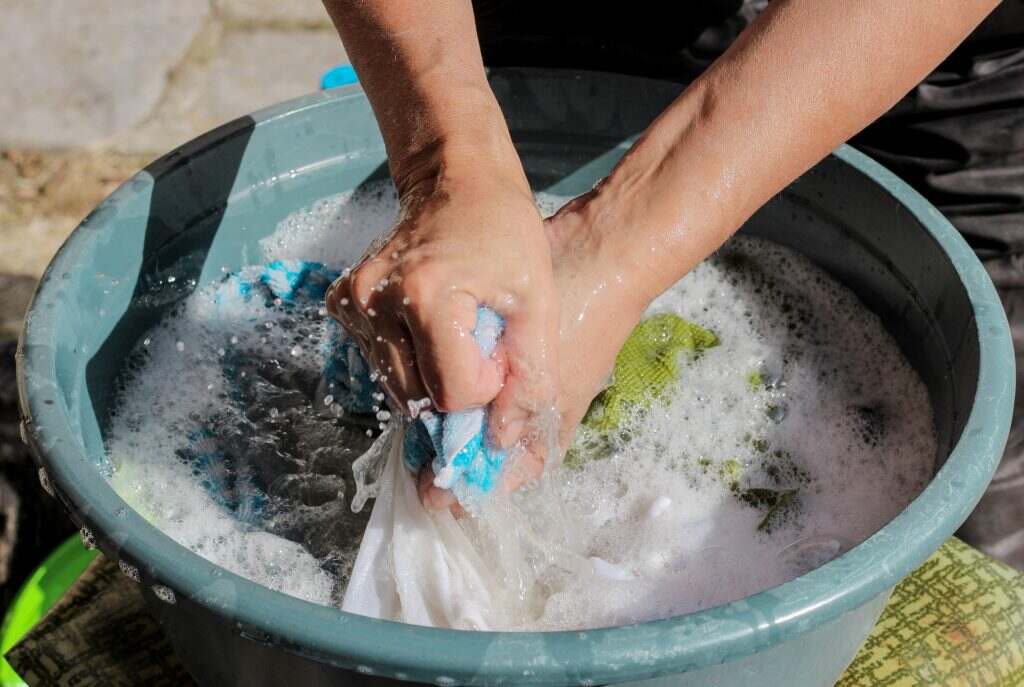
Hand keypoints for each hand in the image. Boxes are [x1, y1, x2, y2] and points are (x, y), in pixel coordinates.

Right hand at [326, 163, 558, 462]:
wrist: (456, 178)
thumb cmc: (505, 232)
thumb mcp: (537, 302)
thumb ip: (530, 375)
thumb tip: (502, 441)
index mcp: (425, 295)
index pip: (453, 395)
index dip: (486, 385)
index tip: (499, 348)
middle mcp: (375, 301)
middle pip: (419, 399)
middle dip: (457, 386)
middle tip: (480, 342)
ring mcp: (352, 302)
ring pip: (396, 388)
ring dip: (432, 377)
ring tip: (457, 333)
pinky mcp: (342, 304)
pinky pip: (377, 362)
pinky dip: (408, 360)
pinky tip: (428, 328)